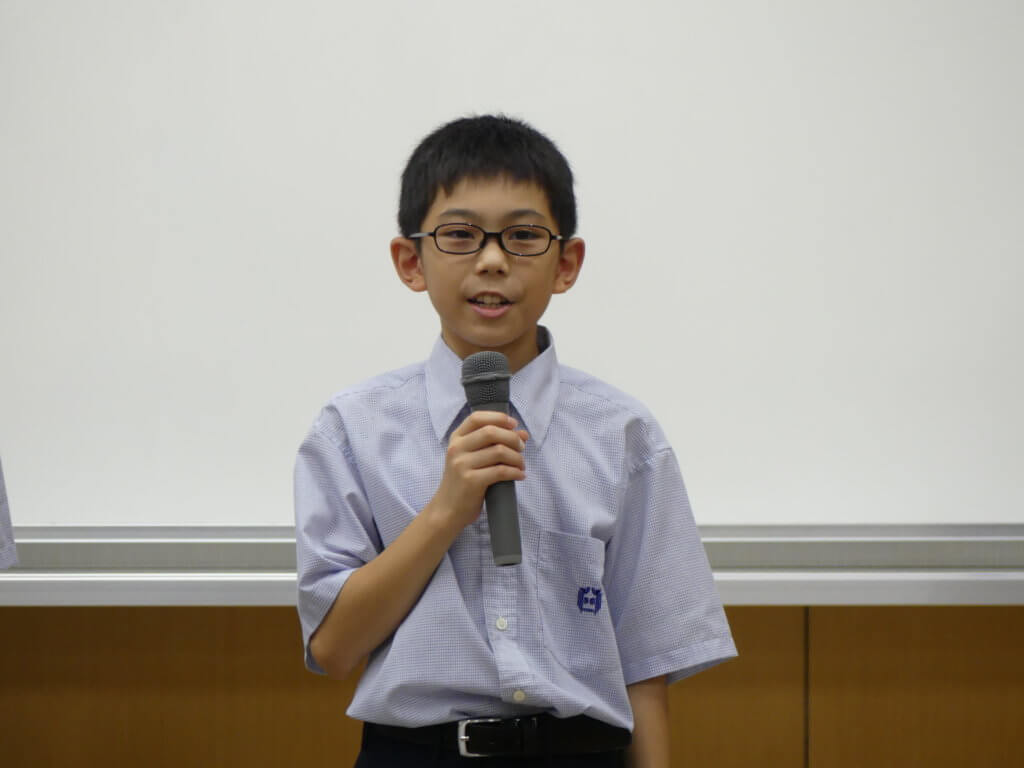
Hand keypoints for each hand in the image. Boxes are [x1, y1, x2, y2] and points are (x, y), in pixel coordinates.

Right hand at [429, 410, 528, 530]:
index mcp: (456, 439)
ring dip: (517, 457)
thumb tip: (523, 434)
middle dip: (512, 438)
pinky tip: (520, 475)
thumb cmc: (463, 482)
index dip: (498, 417)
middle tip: (522, 448)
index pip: (477, 418)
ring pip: (499, 451)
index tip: (514, 425)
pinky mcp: (471, 481)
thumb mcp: (473, 458)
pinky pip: (500, 471)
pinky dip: (515, 472)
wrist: (447, 510)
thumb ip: (494, 444)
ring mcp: (462, 464)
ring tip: (521, 465)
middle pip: (491, 432)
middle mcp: (456, 448)